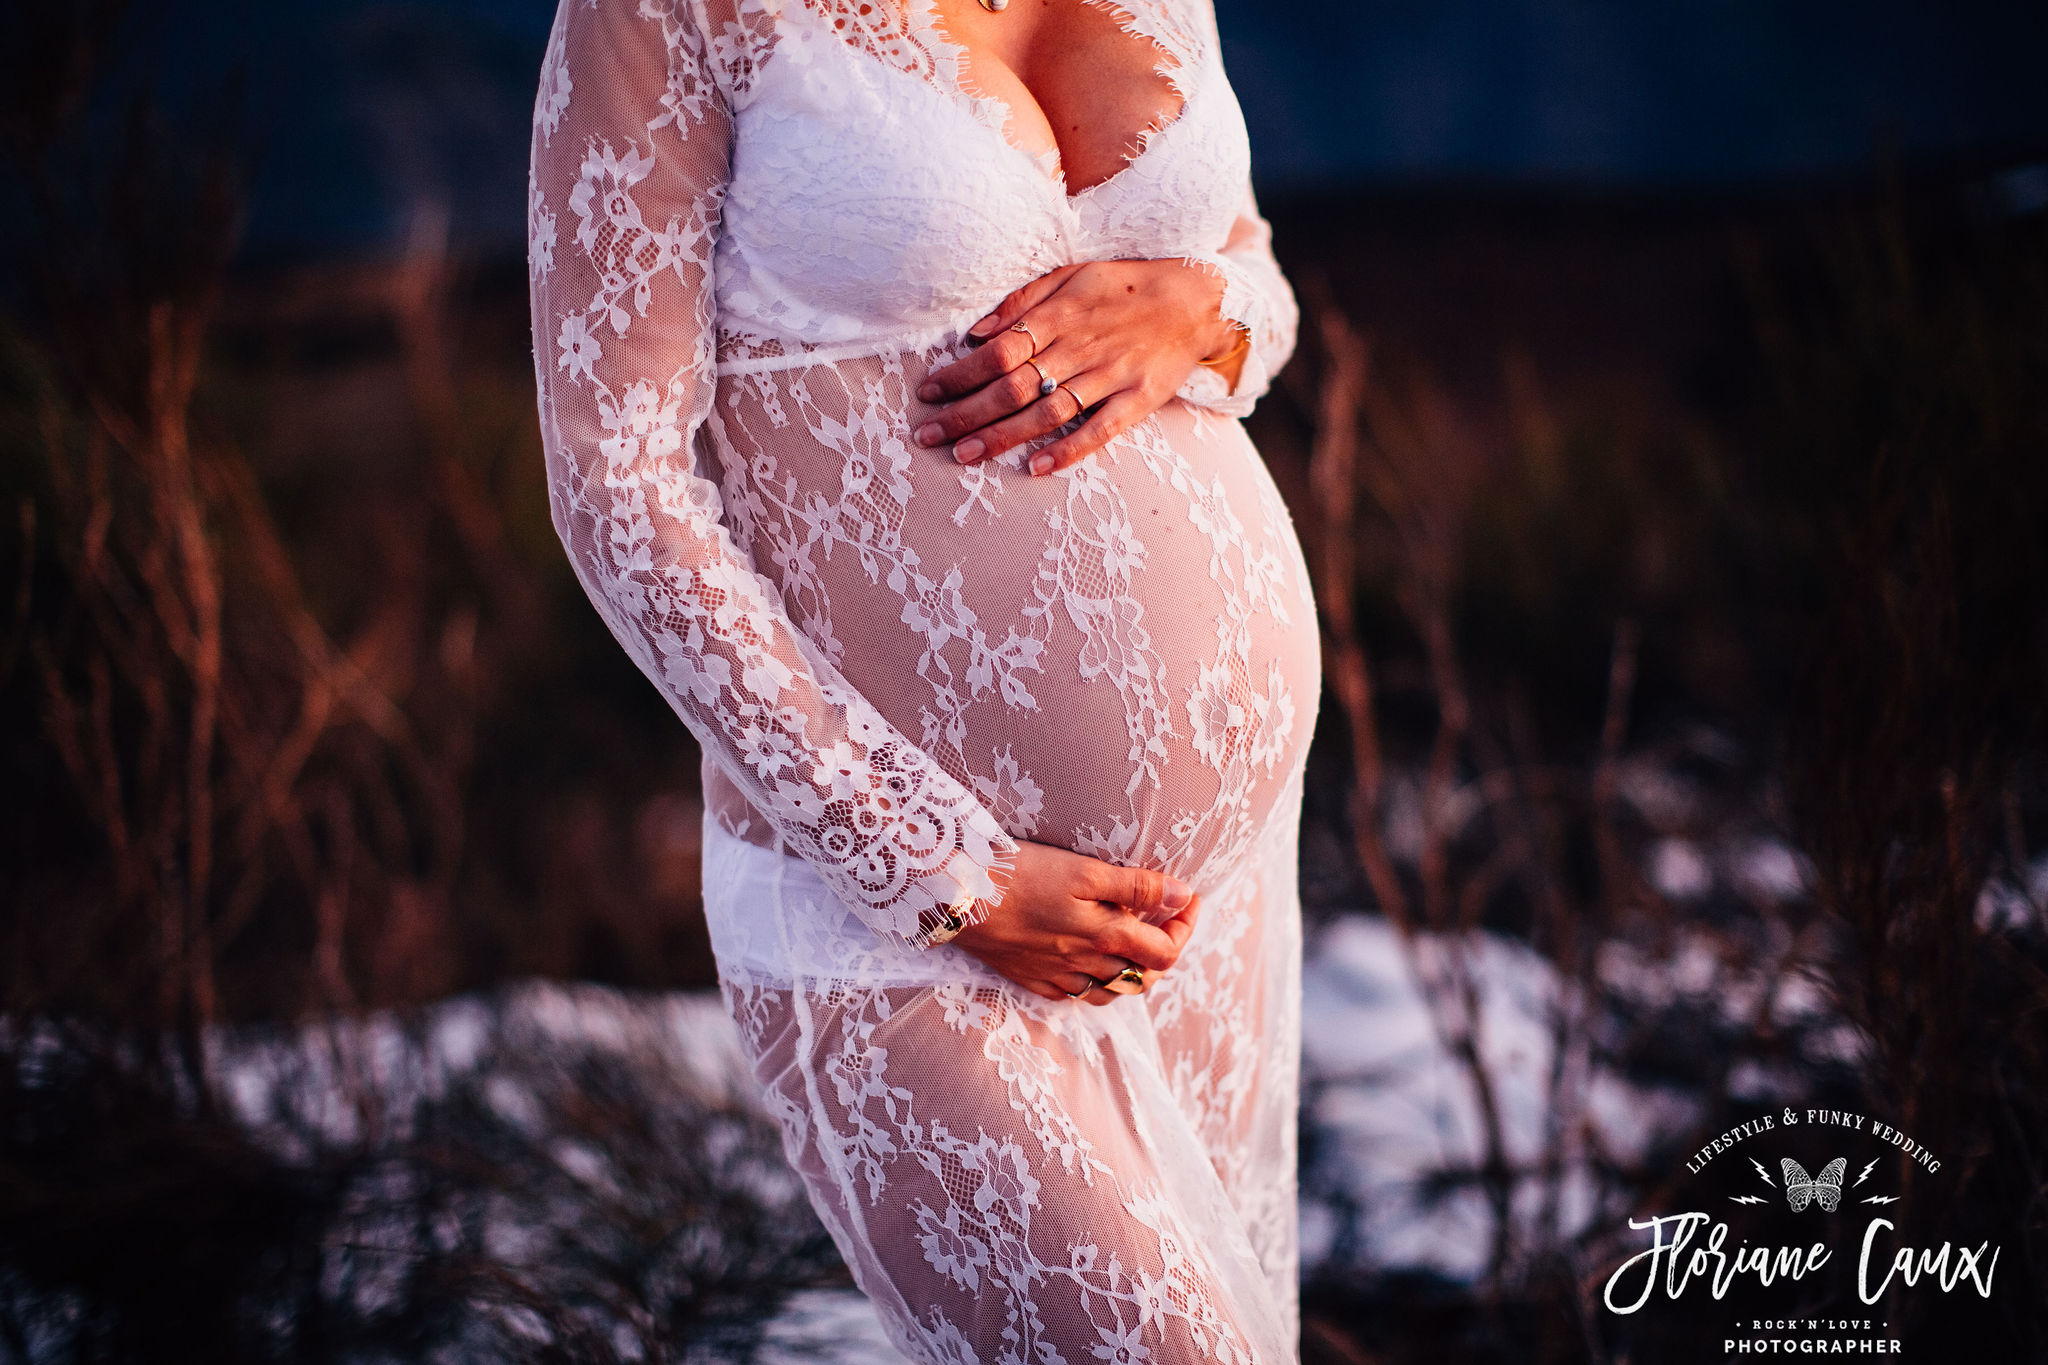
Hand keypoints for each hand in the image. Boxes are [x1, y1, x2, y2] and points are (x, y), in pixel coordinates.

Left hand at [911, 259, 1246, 476]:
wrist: (1196, 298)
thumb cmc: (1124, 286)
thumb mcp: (1071, 274)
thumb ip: (1022, 301)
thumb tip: (974, 332)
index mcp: (1059, 316)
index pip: (998, 350)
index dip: (959, 373)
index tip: (928, 392)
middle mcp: (1080, 348)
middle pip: (1013, 386)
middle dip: (965, 413)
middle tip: (928, 435)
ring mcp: (1110, 376)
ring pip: (1047, 411)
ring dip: (1002, 436)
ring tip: (964, 455)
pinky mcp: (1138, 399)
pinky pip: (1100, 430)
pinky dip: (1068, 450)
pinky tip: (1037, 468)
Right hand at [950, 839, 1202, 1005]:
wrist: (958, 895)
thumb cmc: (1022, 875)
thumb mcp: (1086, 872)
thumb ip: (1137, 888)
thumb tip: (1181, 897)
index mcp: (1105, 940)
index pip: (1166, 952)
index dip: (1186, 927)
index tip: (1189, 898)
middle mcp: (1085, 967)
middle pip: (1143, 978)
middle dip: (1164, 952)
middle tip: (1165, 919)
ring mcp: (1057, 977)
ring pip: (1110, 992)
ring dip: (1130, 971)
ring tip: (1132, 941)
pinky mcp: (1030, 978)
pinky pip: (1073, 995)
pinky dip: (1092, 982)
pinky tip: (1087, 961)